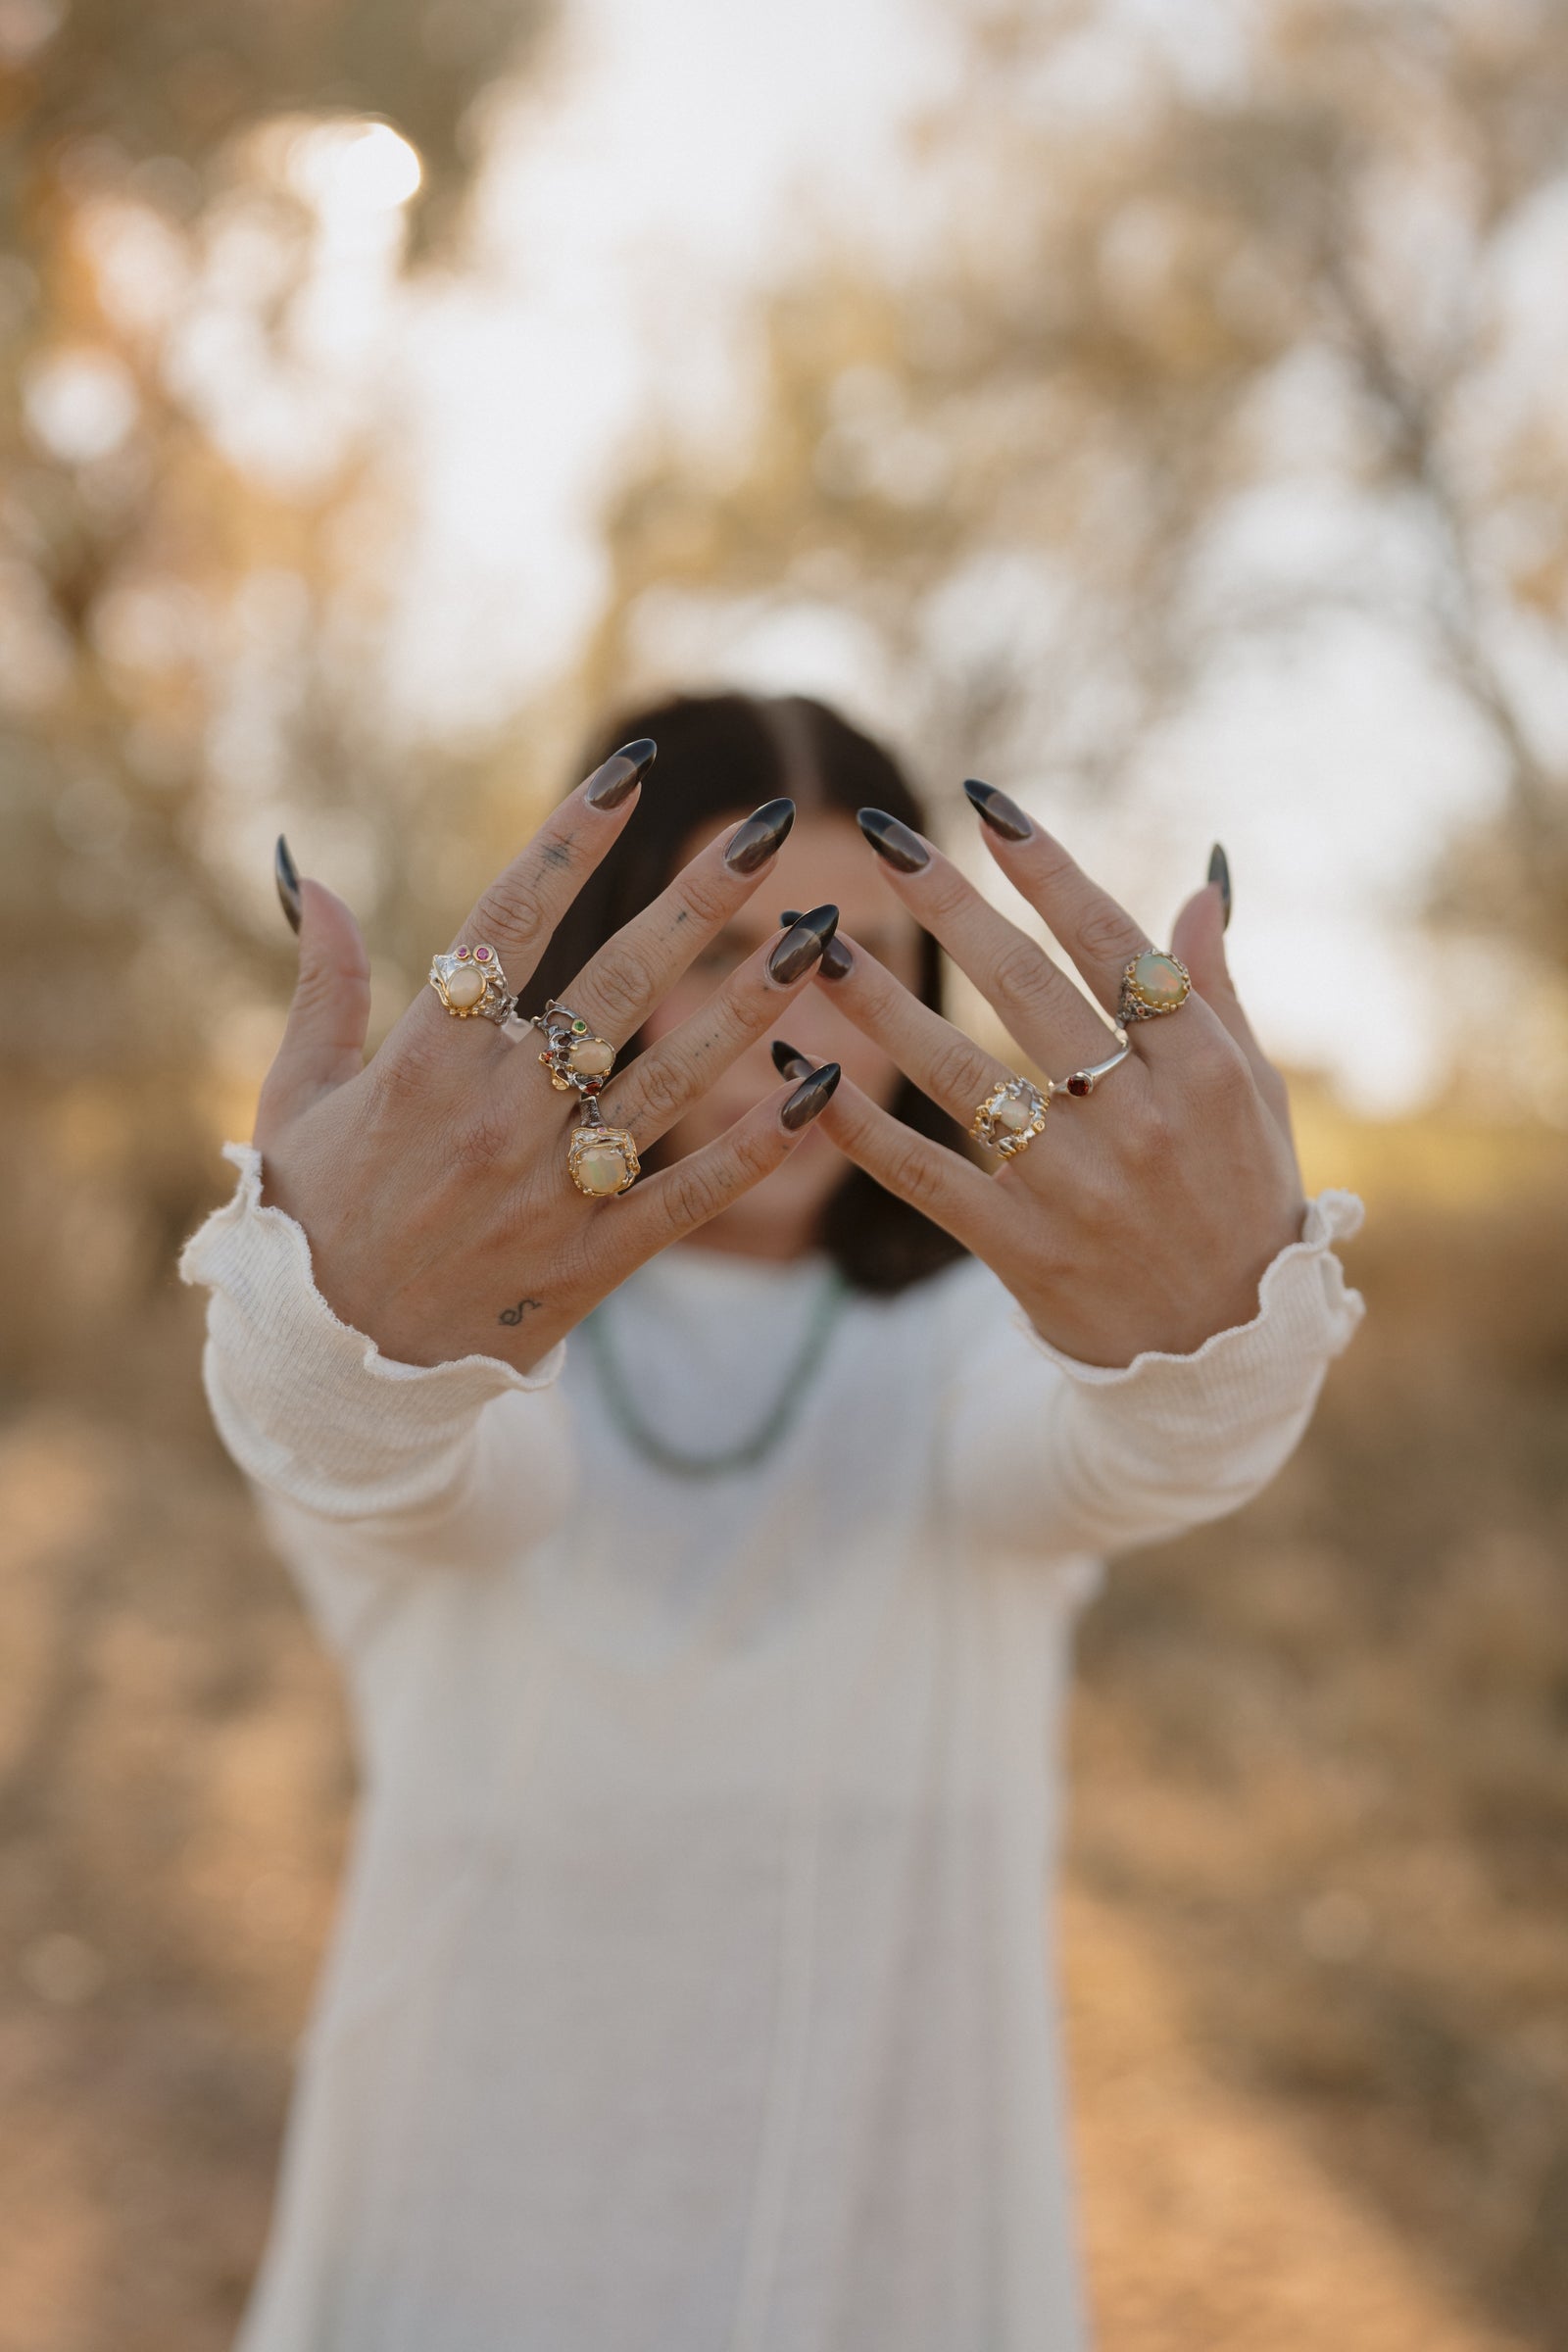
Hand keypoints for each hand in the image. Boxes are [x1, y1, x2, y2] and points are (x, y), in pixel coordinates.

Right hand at [254, 747, 842, 1374]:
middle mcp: (498, 1112)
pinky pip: (691, 1194)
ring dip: (754, 1003)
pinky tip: (822, 1088)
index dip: (575, 840)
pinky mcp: (592, 1260)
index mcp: (425, 1058)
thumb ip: (322, 985)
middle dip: (701, 899)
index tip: (631, 775)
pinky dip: (758, 1144)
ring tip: (821, 938)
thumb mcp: (293, 1095)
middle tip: (767, 830)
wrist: (324, 1372)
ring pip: (673, 1078)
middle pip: (619, 982)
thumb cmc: (304, 1219)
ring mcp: (552, 1188)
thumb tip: (312, 876)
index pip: (512, 920)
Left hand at [800, 797, 1305, 1368]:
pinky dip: (853, 1124)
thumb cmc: (1245, 1200)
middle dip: (949, 904)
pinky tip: (799, 1069)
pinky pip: (920, 1173)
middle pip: (1023, 989)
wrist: (1226, 1356)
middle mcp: (1136, 1117)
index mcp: (1199, 1065)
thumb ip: (1216, 987)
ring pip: (957, 1073)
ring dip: (877, 1001)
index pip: (1108, 943)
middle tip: (885, 836)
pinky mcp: (1019, 1245)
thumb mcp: (1254, 1092)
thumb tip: (1198, 878)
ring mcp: (1073, 1185)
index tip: (985, 805)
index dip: (1044, 869)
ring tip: (813, 943)